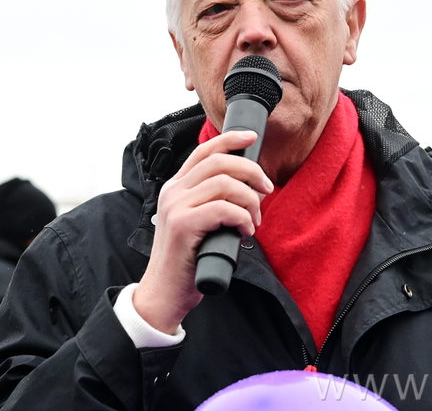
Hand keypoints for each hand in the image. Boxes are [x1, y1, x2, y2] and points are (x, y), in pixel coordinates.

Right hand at [133, 131, 273, 333]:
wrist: (164, 293)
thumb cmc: (187, 260)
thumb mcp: (198, 222)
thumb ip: (213, 202)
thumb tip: (249, 189)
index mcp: (176, 187)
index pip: (204, 151)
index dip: (230, 139)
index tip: (252, 138)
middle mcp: (173, 191)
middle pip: (219, 161)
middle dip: (251, 171)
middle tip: (267, 190)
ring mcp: (176, 207)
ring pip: (224, 183)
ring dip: (250, 200)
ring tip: (254, 220)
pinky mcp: (183, 225)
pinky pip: (223, 209)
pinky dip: (242, 217)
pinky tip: (245, 231)